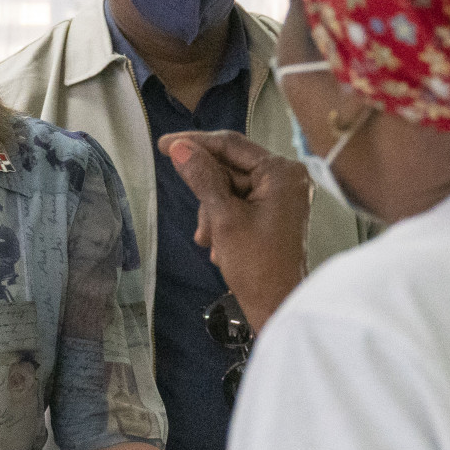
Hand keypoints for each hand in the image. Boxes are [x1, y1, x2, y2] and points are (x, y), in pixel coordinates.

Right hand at [160, 131, 311, 331]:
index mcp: (281, 172)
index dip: (195, 143)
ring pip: (231, 189)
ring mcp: (282, 196)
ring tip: (211, 241)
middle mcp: (286, 178)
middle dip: (208, 195)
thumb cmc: (256, 265)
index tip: (163, 144)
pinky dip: (223, 220)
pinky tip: (219, 245)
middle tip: (200, 224)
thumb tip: (179, 148)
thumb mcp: (223, 218)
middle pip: (231, 169)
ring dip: (213, 213)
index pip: (231, 145)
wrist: (277, 306)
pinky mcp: (274, 213)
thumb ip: (202, 178)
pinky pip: (239, 204)